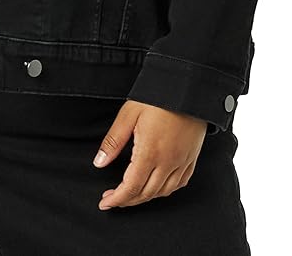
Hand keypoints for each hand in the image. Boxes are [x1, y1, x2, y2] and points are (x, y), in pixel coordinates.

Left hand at [92, 100, 207, 209]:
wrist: (187, 88)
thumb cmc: (157, 97)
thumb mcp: (129, 114)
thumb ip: (113, 141)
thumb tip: (99, 163)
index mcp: (150, 152)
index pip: (131, 187)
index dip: (117, 199)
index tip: (105, 203)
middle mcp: (168, 162)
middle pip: (146, 193)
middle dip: (127, 200)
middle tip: (112, 198)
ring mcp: (182, 162)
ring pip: (163, 192)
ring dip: (144, 197)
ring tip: (130, 193)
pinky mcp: (191, 158)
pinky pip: (179, 184)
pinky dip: (164, 191)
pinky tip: (155, 186)